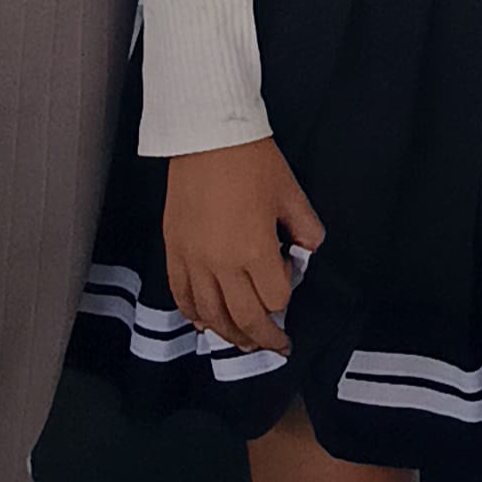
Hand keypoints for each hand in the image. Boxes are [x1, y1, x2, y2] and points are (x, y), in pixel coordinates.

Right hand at [164, 137, 322, 353]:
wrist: (205, 136)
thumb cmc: (252, 161)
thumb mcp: (291, 194)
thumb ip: (305, 228)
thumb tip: (308, 251)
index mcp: (255, 250)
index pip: (275, 298)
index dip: (286, 298)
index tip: (288, 284)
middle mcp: (222, 263)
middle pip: (244, 318)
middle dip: (263, 337)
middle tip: (275, 345)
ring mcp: (194, 260)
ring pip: (211, 315)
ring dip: (229, 335)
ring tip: (243, 343)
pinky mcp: (173, 250)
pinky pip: (181, 295)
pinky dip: (193, 314)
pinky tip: (204, 324)